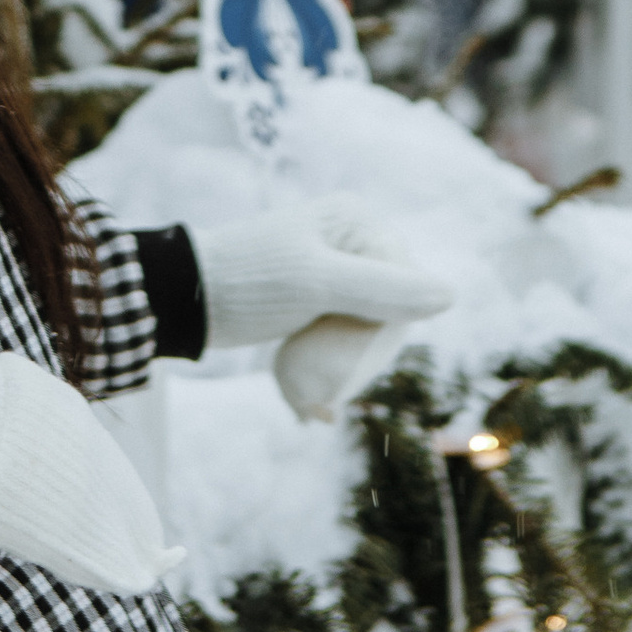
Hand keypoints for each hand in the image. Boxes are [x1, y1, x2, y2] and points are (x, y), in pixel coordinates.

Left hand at [191, 200, 452, 424]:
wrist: (181, 298)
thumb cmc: (247, 281)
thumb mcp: (317, 283)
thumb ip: (382, 287)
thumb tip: (450, 295)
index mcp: (356, 222)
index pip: (405, 285)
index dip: (388, 333)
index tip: (356, 365)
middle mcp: (348, 241)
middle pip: (385, 314)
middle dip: (359, 362)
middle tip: (331, 398)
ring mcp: (329, 272)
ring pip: (359, 334)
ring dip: (341, 374)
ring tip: (315, 408)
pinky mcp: (309, 301)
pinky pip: (333, 339)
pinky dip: (323, 372)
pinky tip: (309, 407)